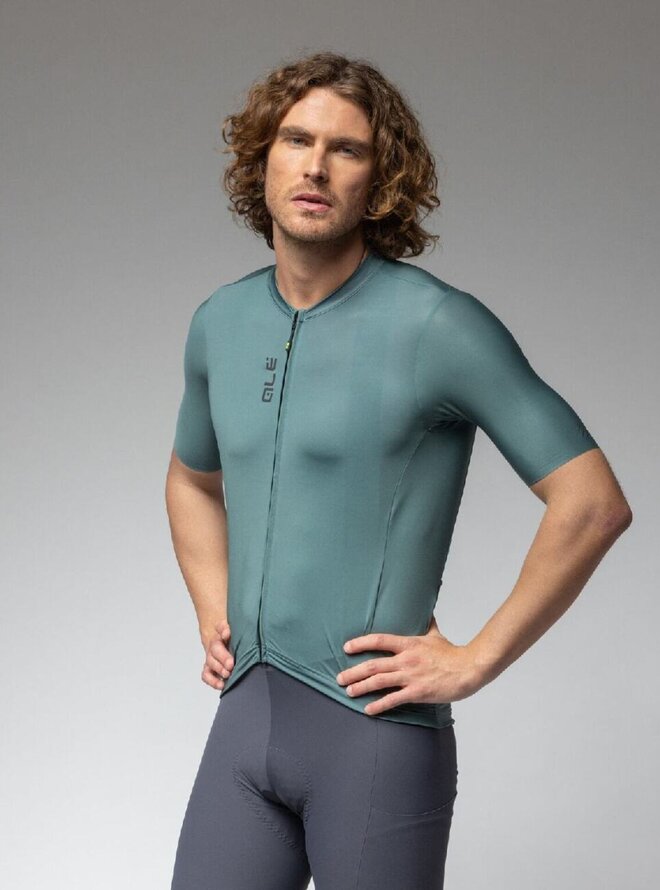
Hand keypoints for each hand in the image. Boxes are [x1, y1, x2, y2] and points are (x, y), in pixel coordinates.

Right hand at [201, 619, 233, 690]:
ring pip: (210, 662)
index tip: (227, 635)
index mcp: (223, 633)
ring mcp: (211, 658)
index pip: (221, 627)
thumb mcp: (238, 633)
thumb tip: (227, 633)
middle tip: (231, 664)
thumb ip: (232, 631)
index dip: (223, 630)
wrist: (227, 649)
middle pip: (215, 649)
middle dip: (223, 657)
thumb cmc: (235, 642)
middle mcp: (215, 645)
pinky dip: (213, 681)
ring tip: (227, 674)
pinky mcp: (209, 669)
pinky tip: (221, 684)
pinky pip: (206, 675)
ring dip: (219, 669)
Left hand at [336, 615, 479, 715]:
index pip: (379, 640)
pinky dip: (379, 705)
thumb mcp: (436, 635)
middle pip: (373, 665)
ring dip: (361, 687)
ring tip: (348, 691)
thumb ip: (427, 624)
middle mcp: (406, 660)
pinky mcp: (417, 692)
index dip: (360, 643)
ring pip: (379, 682)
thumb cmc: (452, 653)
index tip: (346, 648)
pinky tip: (368, 709)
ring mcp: (410, 676)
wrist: (468, 669)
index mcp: (409, 644)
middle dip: (353, 672)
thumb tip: (424, 611)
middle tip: (339, 678)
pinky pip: (393, 699)